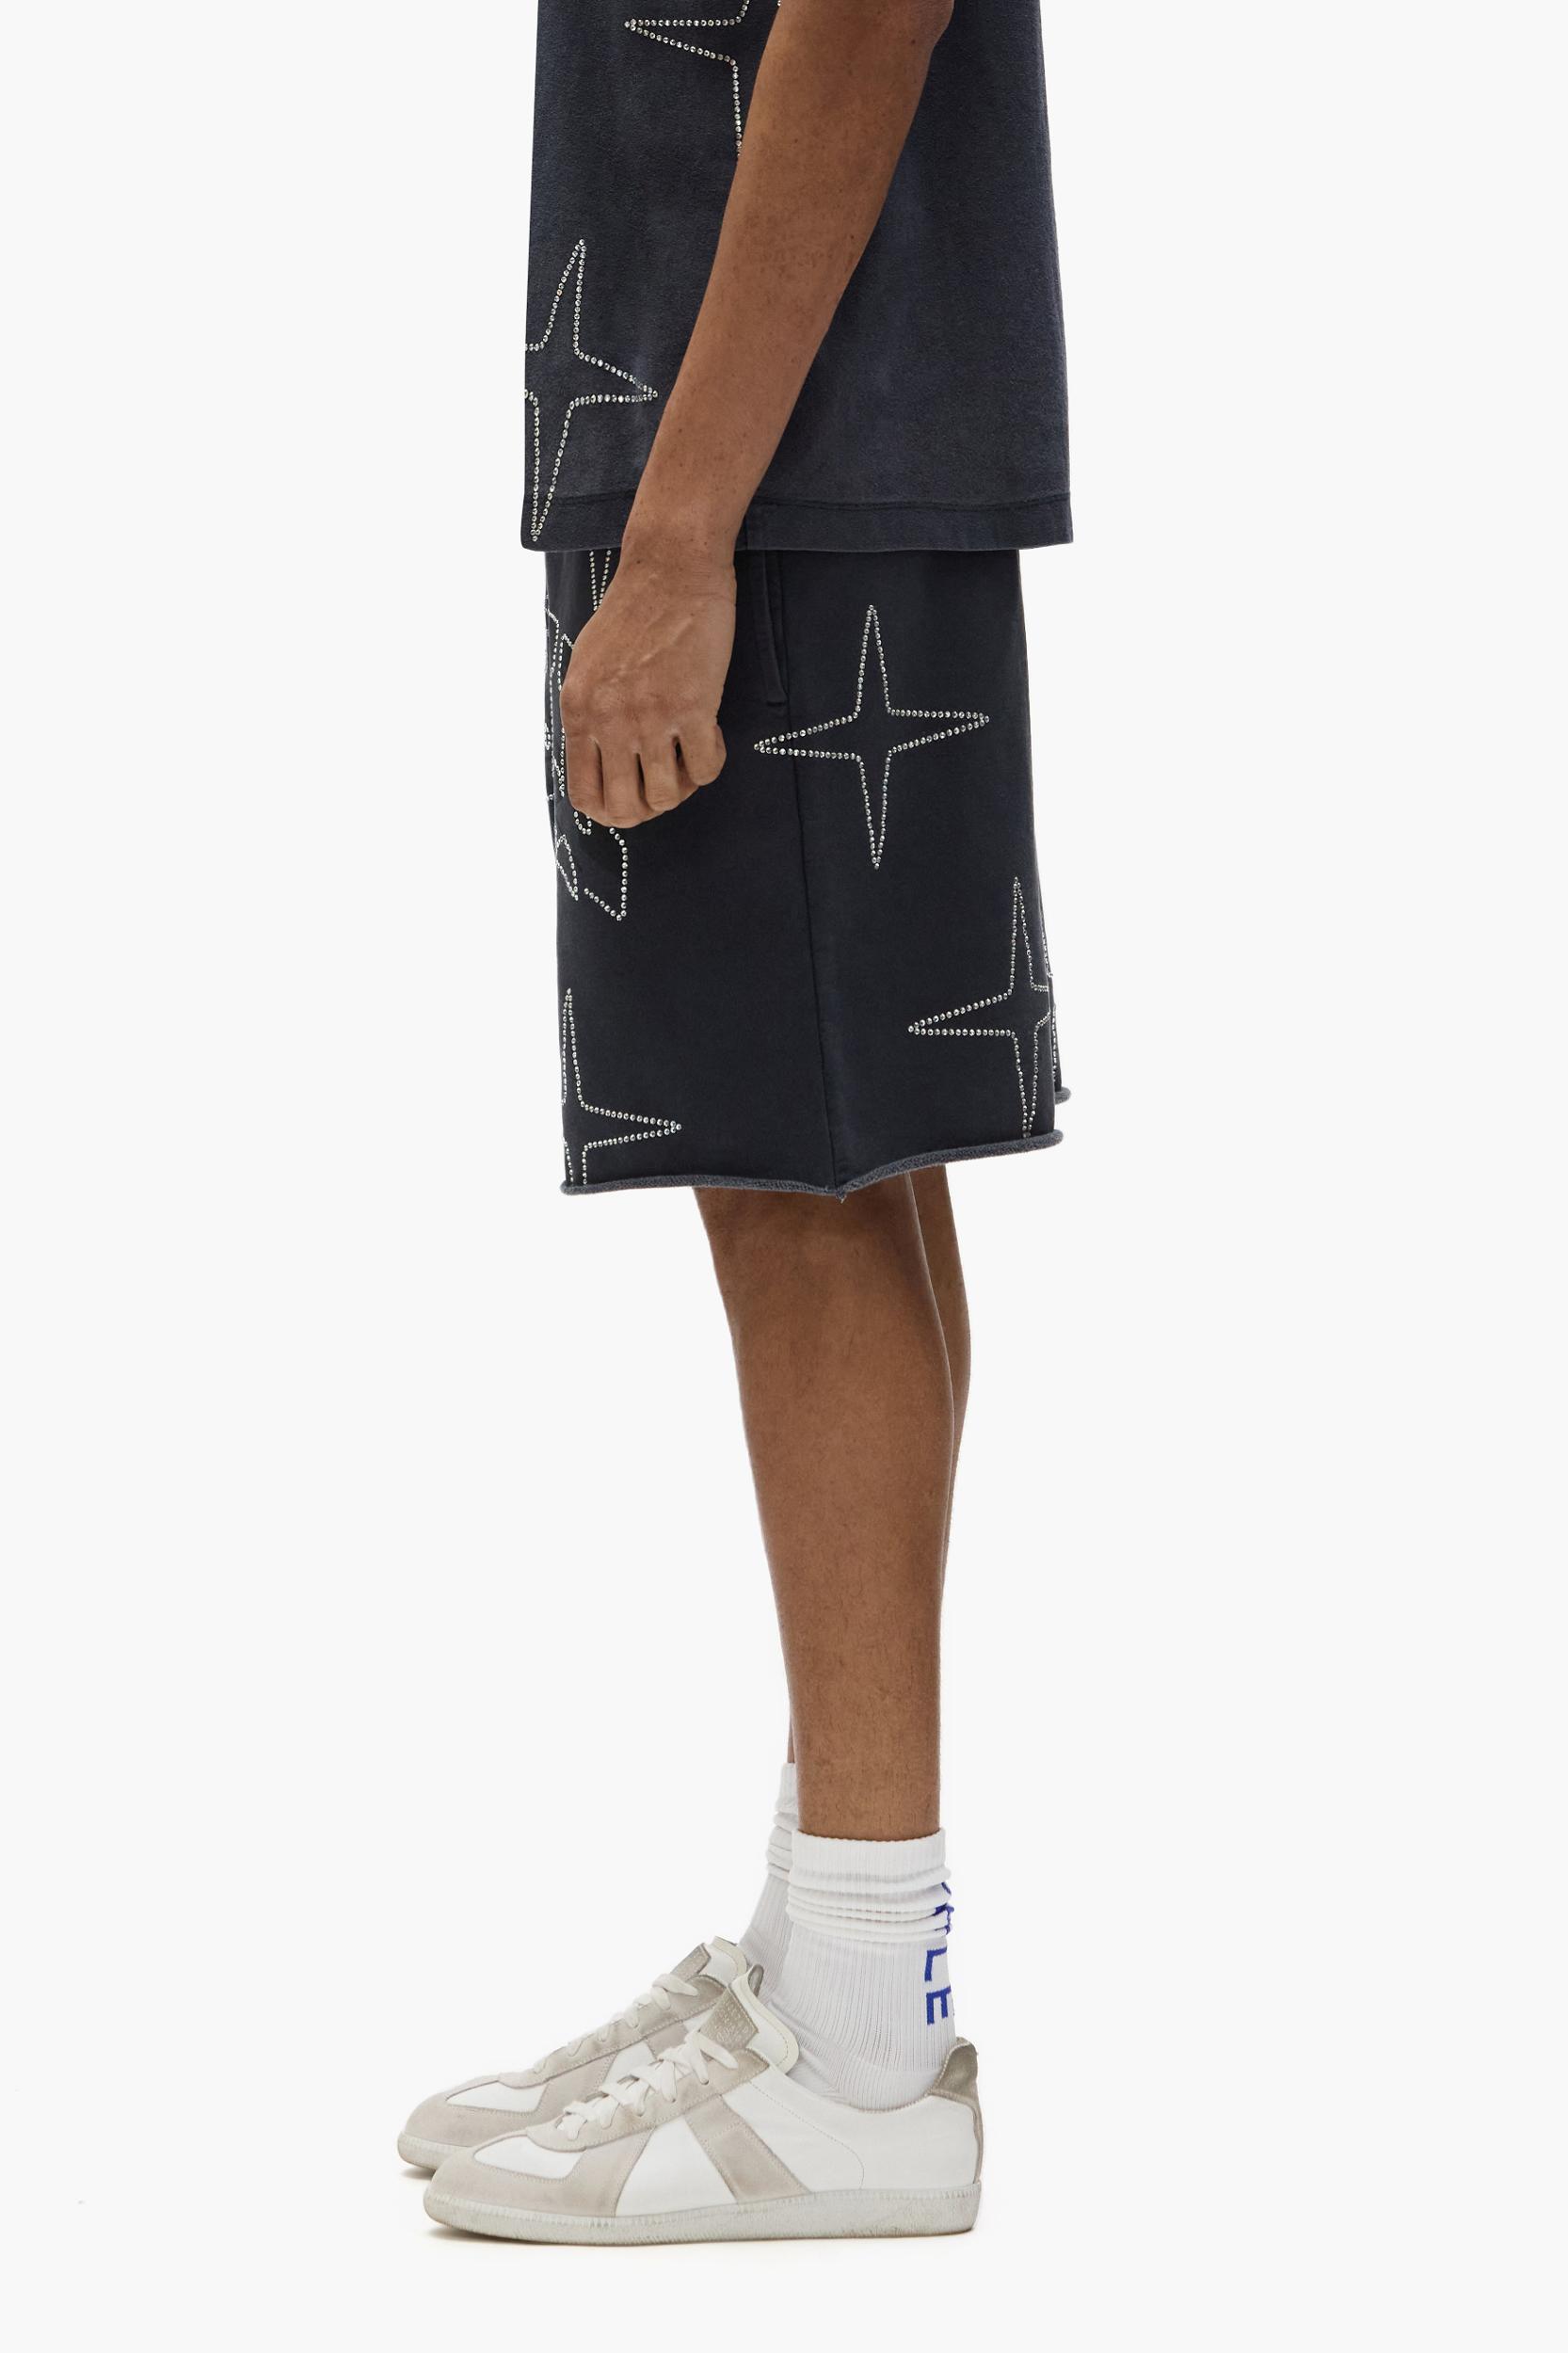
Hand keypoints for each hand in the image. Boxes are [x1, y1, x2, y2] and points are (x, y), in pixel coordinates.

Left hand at [559, 541, 733, 828]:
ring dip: (682, 786)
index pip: (585, 796)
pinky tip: (711, 732)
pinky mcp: (694, 707)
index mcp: (579, 711)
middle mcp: (610, 720)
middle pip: (626, 807)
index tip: (631, 800)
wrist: (670, 568)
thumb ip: (590, 717)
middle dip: (649, 808)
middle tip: (666, 782)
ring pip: (666, 796)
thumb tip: (602, 766)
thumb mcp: (587, 668)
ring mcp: (651, 716)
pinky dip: (711, 762)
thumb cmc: (633, 613)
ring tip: (687, 754)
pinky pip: (706, 771)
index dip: (611, 811)